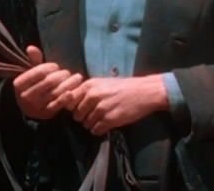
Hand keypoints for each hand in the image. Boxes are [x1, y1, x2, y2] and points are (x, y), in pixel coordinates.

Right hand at [12, 46, 82, 119]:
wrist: (30, 108)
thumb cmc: (33, 85)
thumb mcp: (31, 73)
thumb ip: (33, 60)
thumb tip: (31, 48)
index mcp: (19, 84)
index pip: (39, 71)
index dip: (50, 67)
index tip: (56, 66)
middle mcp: (25, 96)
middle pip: (49, 82)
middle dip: (62, 75)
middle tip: (68, 73)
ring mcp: (36, 106)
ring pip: (55, 92)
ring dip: (69, 84)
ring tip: (77, 78)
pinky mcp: (45, 113)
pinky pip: (58, 104)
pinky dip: (67, 98)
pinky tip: (73, 92)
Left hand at [54, 75, 168, 135]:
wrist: (144, 91)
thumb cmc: (124, 87)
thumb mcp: (102, 83)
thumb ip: (87, 91)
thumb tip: (72, 102)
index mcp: (89, 85)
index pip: (69, 100)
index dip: (73, 107)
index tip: (80, 109)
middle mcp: (93, 96)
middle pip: (77, 114)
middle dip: (83, 117)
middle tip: (92, 116)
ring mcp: (101, 108)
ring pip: (86, 124)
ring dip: (91, 124)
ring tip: (101, 120)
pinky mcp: (110, 120)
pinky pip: (96, 130)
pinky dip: (99, 130)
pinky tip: (105, 125)